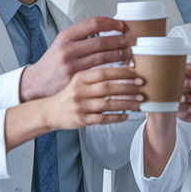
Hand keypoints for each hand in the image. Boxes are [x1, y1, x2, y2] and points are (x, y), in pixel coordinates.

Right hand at [7, 66, 143, 149]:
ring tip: (139, 102)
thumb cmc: (68, 94)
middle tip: (142, 87)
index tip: (137, 73)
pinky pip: (103, 119)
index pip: (104, 73)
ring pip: (108, 104)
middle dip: (128, 87)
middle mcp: (80, 91)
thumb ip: (96, 76)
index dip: (122, 72)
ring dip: (126, 103)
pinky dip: (116, 117)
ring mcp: (81, 107)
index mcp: (80, 78)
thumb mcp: (78, 80)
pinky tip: (126, 115)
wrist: (49, 111)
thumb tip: (123, 71)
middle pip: (108, 88)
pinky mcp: (82, 120)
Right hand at [20, 17, 130, 100]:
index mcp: (65, 36)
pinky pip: (100, 73)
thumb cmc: (54, 63)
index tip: (122, 25)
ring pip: (103, 57)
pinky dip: (115, 70)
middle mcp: (67, 49)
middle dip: (120, 40)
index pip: (93, 23)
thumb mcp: (63, 45)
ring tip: (130, 54)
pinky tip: (123, 70)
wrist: (36, 84)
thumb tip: (109, 31)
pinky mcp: (75, 80)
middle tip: (131, 41)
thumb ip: (82, 38)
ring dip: (120, 55)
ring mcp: (71, 65)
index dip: (111, 23)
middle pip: (101, 41)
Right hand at [143, 66, 190, 176]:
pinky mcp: (179, 113)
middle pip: (178, 83)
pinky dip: (187, 112)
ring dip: (185, 98)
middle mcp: (180, 88)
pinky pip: (180, 113)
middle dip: (185, 82)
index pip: (183, 70)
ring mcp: (177, 101)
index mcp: (188, 78)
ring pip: (178, 98)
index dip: (186, 69)